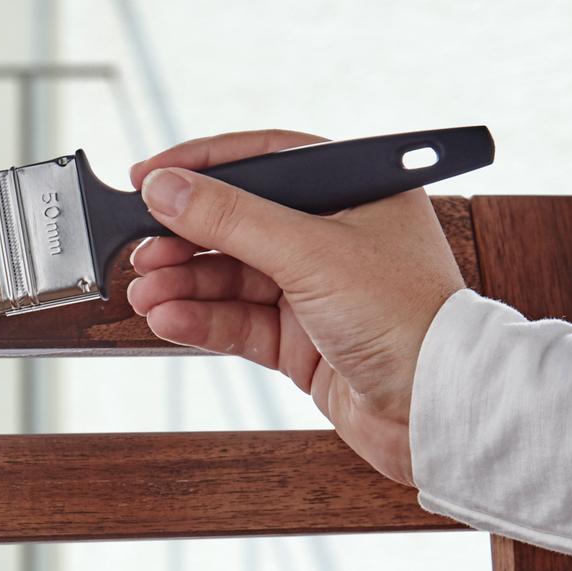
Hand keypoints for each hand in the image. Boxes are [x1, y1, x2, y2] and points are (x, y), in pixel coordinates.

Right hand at [126, 130, 464, 486]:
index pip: (262, 162)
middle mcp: (331, 237)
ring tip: (144, 294)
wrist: (433, 408)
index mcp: (351, 192)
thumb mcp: (311, 253)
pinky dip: (200, 320)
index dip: (201, 168)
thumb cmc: (405, 319)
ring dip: (183, 284)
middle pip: (237, 225)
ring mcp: (313, 292)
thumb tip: (167, 189)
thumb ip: (232, 219)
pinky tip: (168, 318)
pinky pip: (237, 322)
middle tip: (138, 250)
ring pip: (231, 278)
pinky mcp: (299, 342)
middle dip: (183, 239)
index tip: (147, 179)